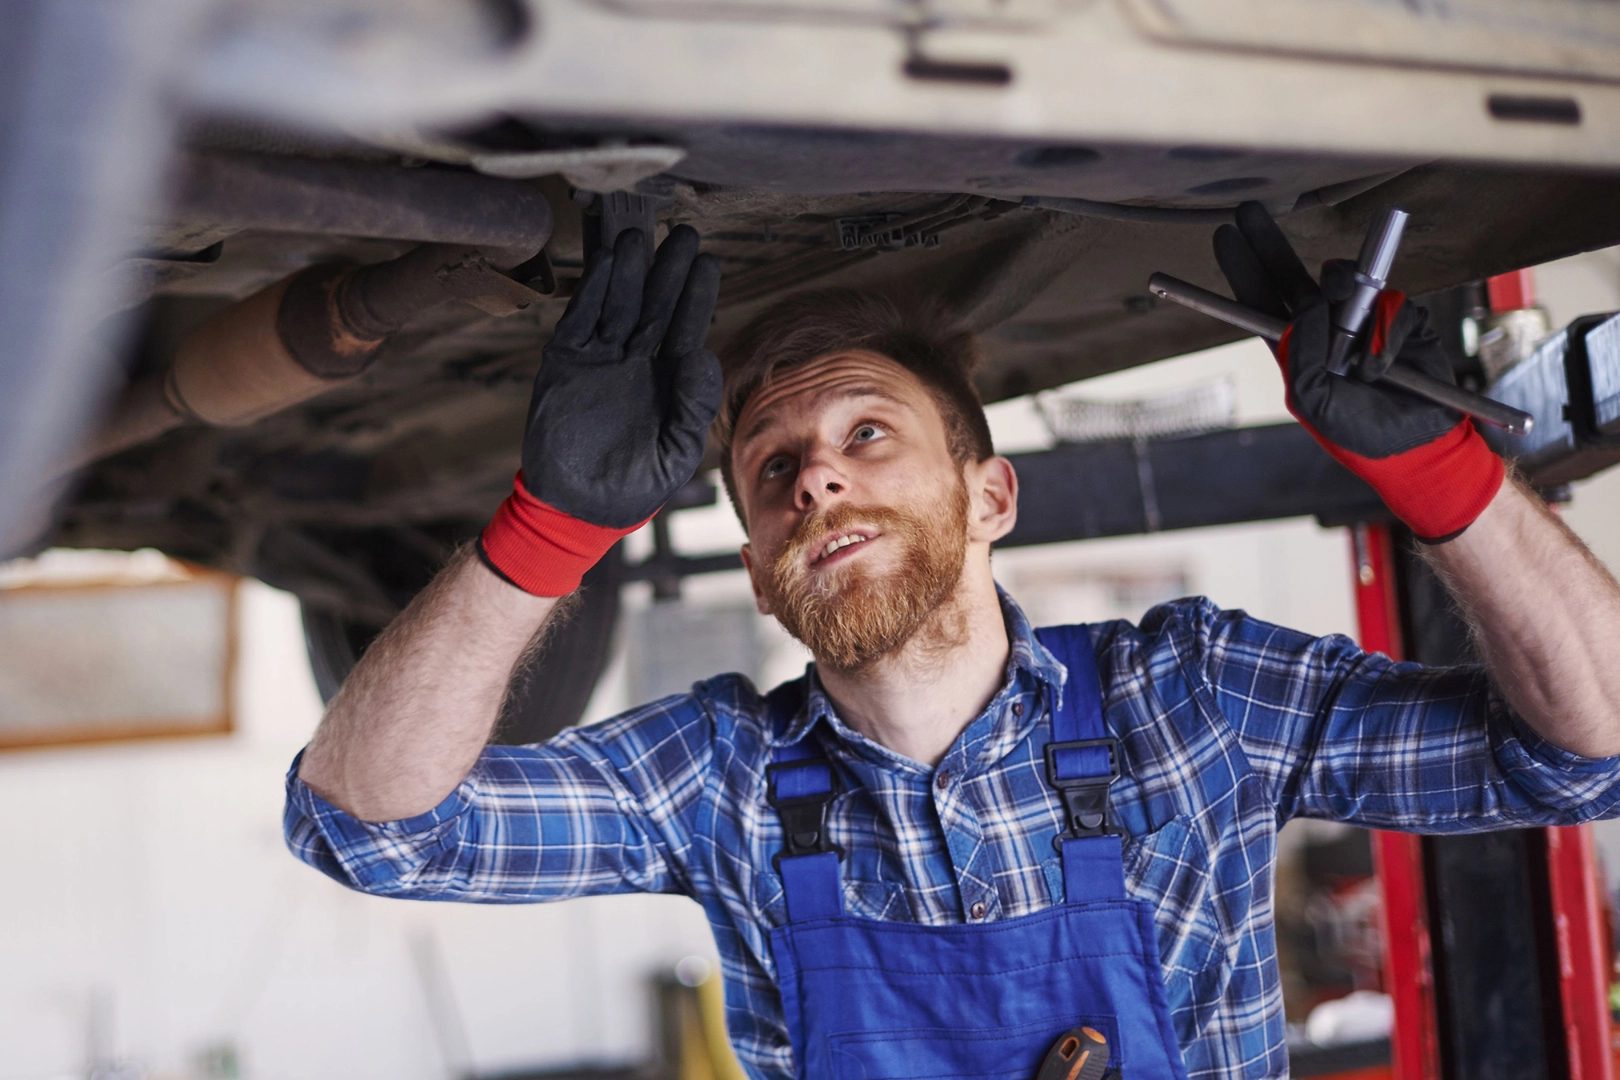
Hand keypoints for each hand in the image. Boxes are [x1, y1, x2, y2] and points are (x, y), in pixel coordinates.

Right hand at [523, 224, 721, 527]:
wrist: (578, 507)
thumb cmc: (636, 485)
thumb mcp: (676, 452)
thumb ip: (694, 406)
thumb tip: (703, 355)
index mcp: (669, 381)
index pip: (685, 329)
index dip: (696, 297)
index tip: (707, 263)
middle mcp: (637, 362)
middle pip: (656, 306)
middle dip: (668, 272)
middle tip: (682, 236)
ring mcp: (601, 359)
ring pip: (619, 306)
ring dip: (629, 272)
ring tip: (639, 238)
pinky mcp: (566, 363)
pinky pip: (579, 321)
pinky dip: (591, 293)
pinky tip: (604, 264)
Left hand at [1213, 201, 1502, 541]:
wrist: (1420, 444)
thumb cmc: (1360, 432)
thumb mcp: (1314, 404)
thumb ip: (1302, 358)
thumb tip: (1306, 308)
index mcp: (1298, 349)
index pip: (1262, 304)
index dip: (1244, 272)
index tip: (1225, 238)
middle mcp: (1326, 328)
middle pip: (1291, 277)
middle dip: (1269, 245)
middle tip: (1247, 213)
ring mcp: (1363, 319)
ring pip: (1344, 281)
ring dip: (1342, 298)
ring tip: (1350, 338)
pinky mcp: (1402, 318)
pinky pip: (1390, 304)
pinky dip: (1386, 335)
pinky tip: (1383, 365)